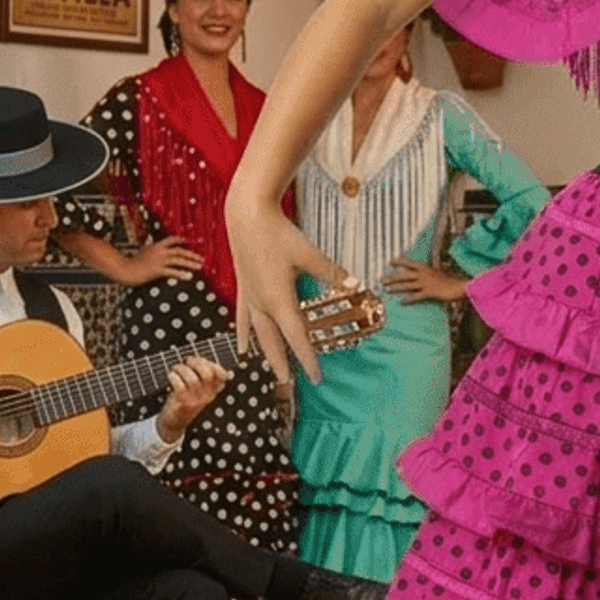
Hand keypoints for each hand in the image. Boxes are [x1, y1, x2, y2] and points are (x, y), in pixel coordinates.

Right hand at [120, 237, 202, 285]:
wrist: (124, 270)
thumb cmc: (132, 263)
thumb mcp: (143, 252)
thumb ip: (152, 250)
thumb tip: (156, 248)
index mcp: (156, 246)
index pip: (171, 239)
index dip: (181, 240)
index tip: (189, 242)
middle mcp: (159, 251)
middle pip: (179, 251)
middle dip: (192, 255)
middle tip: (201, 259)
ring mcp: (158, 260)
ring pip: (178, 260)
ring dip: (190, 263)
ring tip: (199, 267)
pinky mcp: (157, 270)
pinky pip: (172, 272)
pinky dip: (181, 274)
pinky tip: (188, 277)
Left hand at [155, 353, 229, 442]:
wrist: (174, 422)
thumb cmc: (184, 399)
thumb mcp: (197, 389)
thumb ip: (201, 375)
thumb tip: (194, 357)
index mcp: (213, 390)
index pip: (222, 375)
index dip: (213, 364)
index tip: (201, 361)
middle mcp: (207, 396)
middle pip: (208, 374)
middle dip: (196, 362)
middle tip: (187, 361)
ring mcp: (196, 401)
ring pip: (192, 379)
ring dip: (181, 368)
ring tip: (176, 368)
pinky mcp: (183, 403)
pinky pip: (179, 386)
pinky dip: (173, 376)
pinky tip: (171, 375)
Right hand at [228, 197, 350, 388]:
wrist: (247, 216)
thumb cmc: (280, 234)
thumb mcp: (310, 254)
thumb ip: (332, 273)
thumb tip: (356, 284)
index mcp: (280, 300)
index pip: (297, 338)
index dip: (308, 359)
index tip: (317, 377)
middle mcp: (262, 304)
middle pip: (274, 343)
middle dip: (284, 364)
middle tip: (293, 384)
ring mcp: (250, 298)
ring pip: (258, 335)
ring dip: (267, 354)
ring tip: (274, 371)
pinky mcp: (243, 290)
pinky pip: (243, 320)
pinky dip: (244, 336)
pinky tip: (242, 349)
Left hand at [385, 256, 465, 305]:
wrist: (459, 286)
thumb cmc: (449, 281)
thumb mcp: (437, 274)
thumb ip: (428, 274)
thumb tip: (419, 275)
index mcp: (426, 268)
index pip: (410, 263)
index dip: (400, 261)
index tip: (390, 261)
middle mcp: (424, 274)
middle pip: (405, 275)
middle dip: (392, 277)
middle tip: (382, 280)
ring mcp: (426, 283)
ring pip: (407, 285)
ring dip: (396, 288)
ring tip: (387, 290)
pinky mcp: (430, 292)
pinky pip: (416, 296)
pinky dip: (408, 299)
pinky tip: (402, 302)